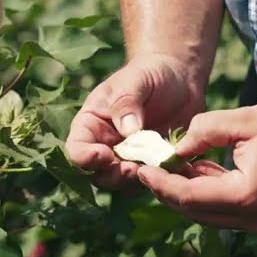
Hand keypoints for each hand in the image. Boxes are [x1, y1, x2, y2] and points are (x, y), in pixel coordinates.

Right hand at [66, 53, 204, 189]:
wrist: (179, 78)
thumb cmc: (150, 73)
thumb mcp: (136, 80)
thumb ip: (127, 103)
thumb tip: (128, 131)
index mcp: (91, 124)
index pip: (77, 149)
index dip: (85, 158)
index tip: (104, 155)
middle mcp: (105, 145)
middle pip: (97, 174)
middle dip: (113, 175)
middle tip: (134, 168)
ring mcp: (128, 158)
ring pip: (122, 183)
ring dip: (134, 181)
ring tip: (153, 167)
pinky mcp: (150, 164)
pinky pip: (148, 180)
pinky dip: (157, 179)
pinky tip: (170, 168)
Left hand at [136, 99, 256, 232]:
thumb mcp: (248, 119)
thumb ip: (206, 130)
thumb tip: (176, 144)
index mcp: (247, 197)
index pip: (189, 197)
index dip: (162, 183)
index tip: (141, 168)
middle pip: (199, 213)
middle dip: (172, 192)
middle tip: (151, 170)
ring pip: (216, 216)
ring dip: (194, 194)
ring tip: (176, 167)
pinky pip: (236, 213)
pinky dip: (217, 196)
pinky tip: (207, 172)